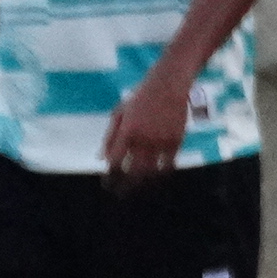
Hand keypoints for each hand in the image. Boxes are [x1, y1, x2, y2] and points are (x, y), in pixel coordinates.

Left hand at [106, 68, 196, 183]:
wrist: (169, 84)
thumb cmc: (141, 96)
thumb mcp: (120, 112)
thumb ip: (110, 136)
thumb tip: (101, 158)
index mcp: (126, 132)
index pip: (115, 161)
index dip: (110, 176)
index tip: (108, 184)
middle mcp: (142, 139)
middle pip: (132, 171)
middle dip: (125, 186)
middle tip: (121, 193)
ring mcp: (160, 141)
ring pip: (151, 171)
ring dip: (143, 183)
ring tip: (139, 190)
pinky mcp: (176, 141)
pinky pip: (169, 164)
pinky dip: (162, 173)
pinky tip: (158, 177)